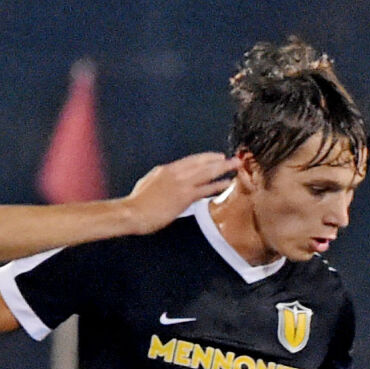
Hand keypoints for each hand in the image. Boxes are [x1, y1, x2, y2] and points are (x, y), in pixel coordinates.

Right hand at [123, 152, 239, 233]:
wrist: (133, 212)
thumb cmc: (137, 201)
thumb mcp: (149, 182)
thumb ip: (161, 178)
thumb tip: (167, 177)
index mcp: (167, 169)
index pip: (191, 160)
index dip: (206, 158)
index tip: (217, 157)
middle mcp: (176, 173)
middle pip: (203, 163)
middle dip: (220, 161)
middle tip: (234, 159)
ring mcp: (181, 184)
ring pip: (207, 173)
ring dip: (223, 169)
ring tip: (236, 166)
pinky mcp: (184, 196)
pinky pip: (205, 189)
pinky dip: (217, 185)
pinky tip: (227, 183)